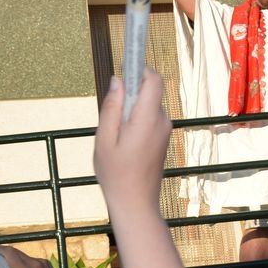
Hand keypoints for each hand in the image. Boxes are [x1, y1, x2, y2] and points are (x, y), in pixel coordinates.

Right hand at [94, 67, 171, 215]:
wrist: (136, 203)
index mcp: (147, 119)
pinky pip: (148, 117)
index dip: (140, 67)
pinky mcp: (162, 138)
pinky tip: (122, 141)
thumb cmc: (116, 174)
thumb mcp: (104, 138)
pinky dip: (135, 119)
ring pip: (147, 104)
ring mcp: (164, 130)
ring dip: (130, 108)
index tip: (124, 63)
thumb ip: (111, 107)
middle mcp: (161, 121)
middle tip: (111, 111)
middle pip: (149, 90)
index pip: (153, 80)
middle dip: (130, 91)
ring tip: (115, 134)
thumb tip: (118, 80)